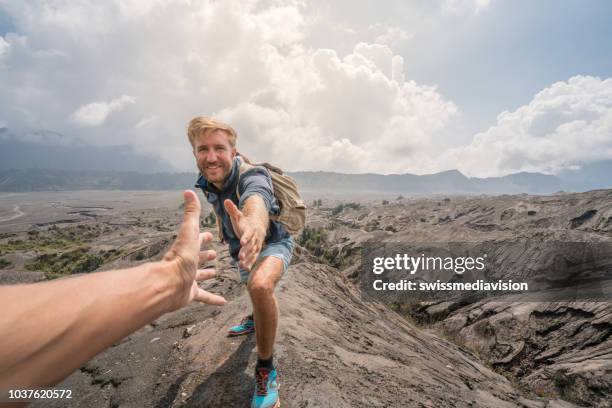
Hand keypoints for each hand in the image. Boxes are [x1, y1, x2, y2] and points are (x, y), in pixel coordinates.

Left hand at [163, 190, 226, 308]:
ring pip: (199, 276)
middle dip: (205, 255)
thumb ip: (191, 213)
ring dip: (207, 274)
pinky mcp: (191, 293)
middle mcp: (187, 263)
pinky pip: (204, 296)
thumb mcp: (189, 231)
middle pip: (197, 257)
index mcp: (187, 248)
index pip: (196, 239)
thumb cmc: (180, 257)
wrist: (169, 284)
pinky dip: (213, 299)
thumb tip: (188, 191)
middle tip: (214, 253)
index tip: (210, 235)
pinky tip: (223, 303)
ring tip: (215, 272)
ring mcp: (189, 279)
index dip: (203, 237)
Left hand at [224, 199, 265, 270]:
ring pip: (253, 253)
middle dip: (246, 251)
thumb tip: (226, 200)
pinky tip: (246, 269)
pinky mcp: (255, 250)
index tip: (242, 242)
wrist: (258, 224)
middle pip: (251, 245)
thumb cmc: (245, 220)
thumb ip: (232, 209)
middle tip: (241, 257)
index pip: (248, 233)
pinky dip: (250, 263)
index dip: (245, 237)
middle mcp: (255, 237)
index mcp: (250, 228)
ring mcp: (256, 244)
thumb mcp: (238, 215)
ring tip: (242, 266)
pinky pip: (254, 257)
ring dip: (249, 259)